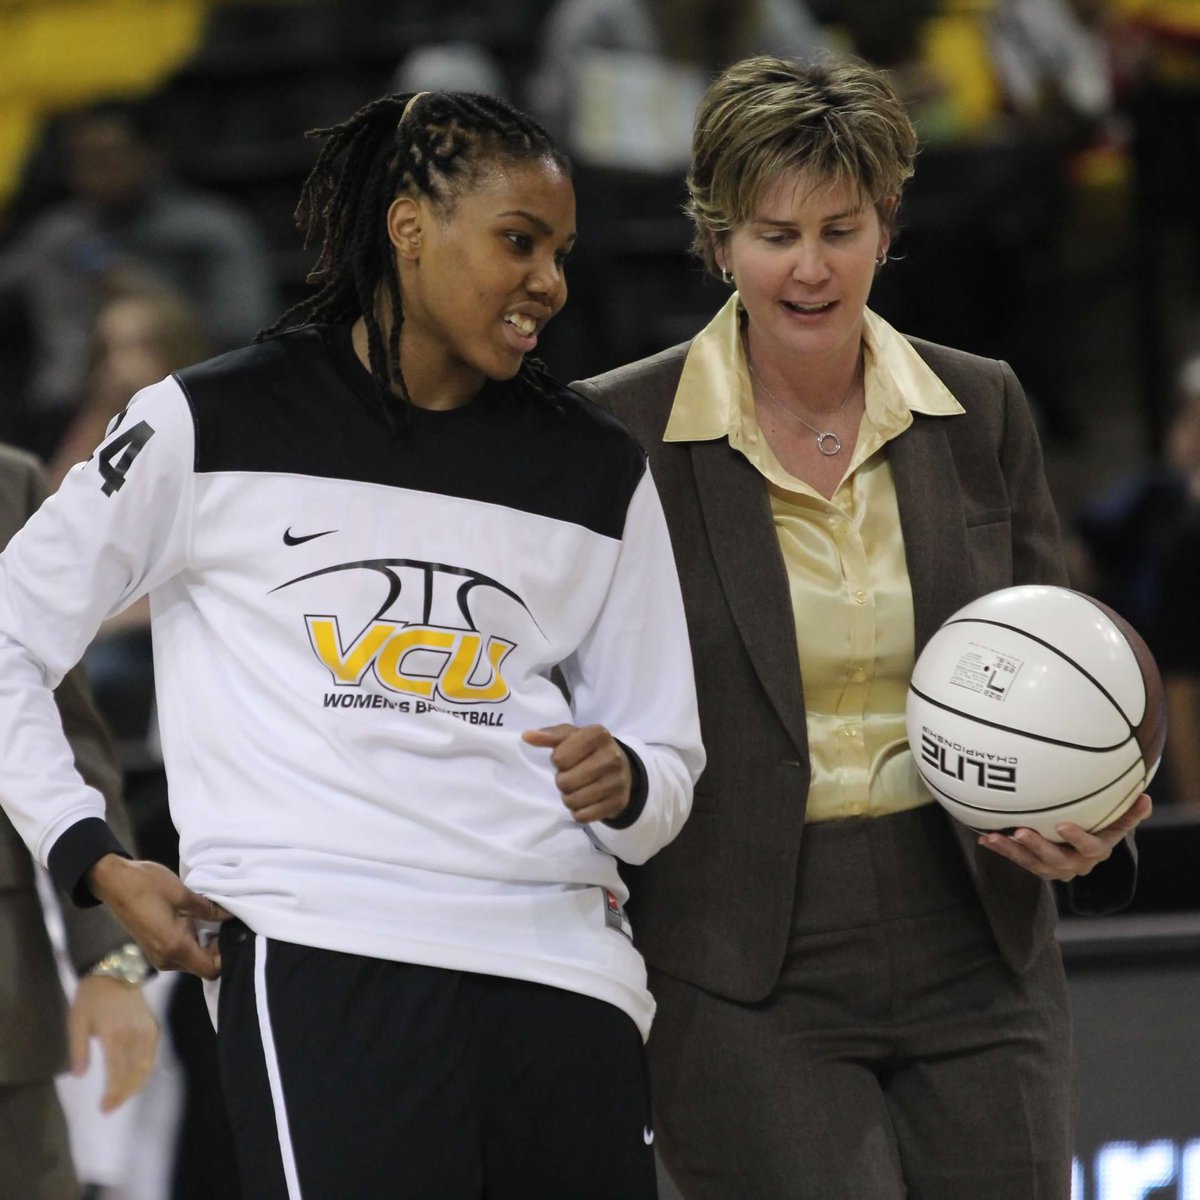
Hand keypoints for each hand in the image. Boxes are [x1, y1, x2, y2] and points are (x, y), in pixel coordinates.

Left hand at [69, 974, 158, 1112]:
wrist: (115, 971)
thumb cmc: (91, 997)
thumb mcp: (77, 1022)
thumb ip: (79, 1050)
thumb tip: (80, 1076)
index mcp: (114, 1034)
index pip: (117, 1072)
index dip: (112, 1093)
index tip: (104, 1108)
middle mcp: (134, 1034)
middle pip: (133, 1072)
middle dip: (123, 1094)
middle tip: (111, 1108)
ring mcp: (147, 1030)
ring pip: (146, 1066)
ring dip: (136, 1085)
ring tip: (122, 1097)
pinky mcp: (153, 1026)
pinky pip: (152, 1054)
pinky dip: (146, 1070)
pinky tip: (137, 1078)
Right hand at [87, 855, 231, 978]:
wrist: (113, 881)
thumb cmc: (146, 885)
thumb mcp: (183, 894)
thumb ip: (208, 909)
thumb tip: (230, 915)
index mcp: (175, 948)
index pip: (211, 970)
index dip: (226, 956)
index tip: (234, 933)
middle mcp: (166, 959)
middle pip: (202, 967)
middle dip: (218, 949)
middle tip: (228, 924)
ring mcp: (158, 956)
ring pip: (192, 960)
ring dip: (205, 944)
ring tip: (215, 919)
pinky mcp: (154, 948)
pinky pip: (181, 952)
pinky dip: (193, 941)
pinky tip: (199, 921)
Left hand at [522, 724, 631, 822]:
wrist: (623, 771)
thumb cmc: (590, 751)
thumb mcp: (572, 737)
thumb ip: (549, 735)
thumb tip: (526, 736)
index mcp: (598, 734)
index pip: (559, 757)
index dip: (558, 760)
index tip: (568, 758)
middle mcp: (612, 756)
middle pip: (565, 782)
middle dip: (562, 781)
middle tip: (572, 776)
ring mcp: (617, 781)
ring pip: (573, 801)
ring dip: (569, 798)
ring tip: (578, 789)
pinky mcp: (617, 803)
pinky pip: (583, 816)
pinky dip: (579, 812)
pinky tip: (586, 801)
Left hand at [978, 792, 1151, 881]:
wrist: (1086, 850)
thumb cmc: (1101, 826)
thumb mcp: (1116, 820)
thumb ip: (1129, 812)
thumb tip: (1146, 798)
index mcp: (1096, 851)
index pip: (1090, 848)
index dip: (1077, 839)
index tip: (1063, 825)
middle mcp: (1075, 864)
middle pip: (1056, 860)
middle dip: (1038, 847)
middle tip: (1021, 831)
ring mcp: (1054, 869)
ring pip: (1032, 864)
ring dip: (1012, 850)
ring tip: (994, 837)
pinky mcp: (1037, 867)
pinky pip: (1018, 860)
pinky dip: (1002, 849)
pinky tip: (985, 837)